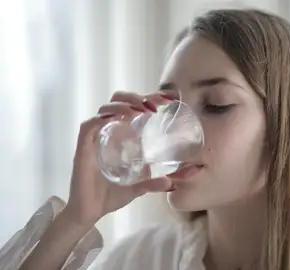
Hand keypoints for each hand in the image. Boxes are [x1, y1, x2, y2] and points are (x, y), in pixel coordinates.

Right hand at [64, 91, 173, 227]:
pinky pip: (89, 125)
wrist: (90, 213)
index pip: (133, 107)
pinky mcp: (83, 148)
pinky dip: (102, 118)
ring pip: (105, 109)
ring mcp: (94, 139)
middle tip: (154, 106)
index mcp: (120, 135)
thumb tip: (186, 176)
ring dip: (124, 104)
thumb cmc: (111, 196)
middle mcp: (107, 132)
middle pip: (118, 101)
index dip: (149, 98)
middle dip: (136, 97)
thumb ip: (158, 181)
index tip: (168, 99)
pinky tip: (117, 118)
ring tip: (141, 110)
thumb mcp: (141, 187)